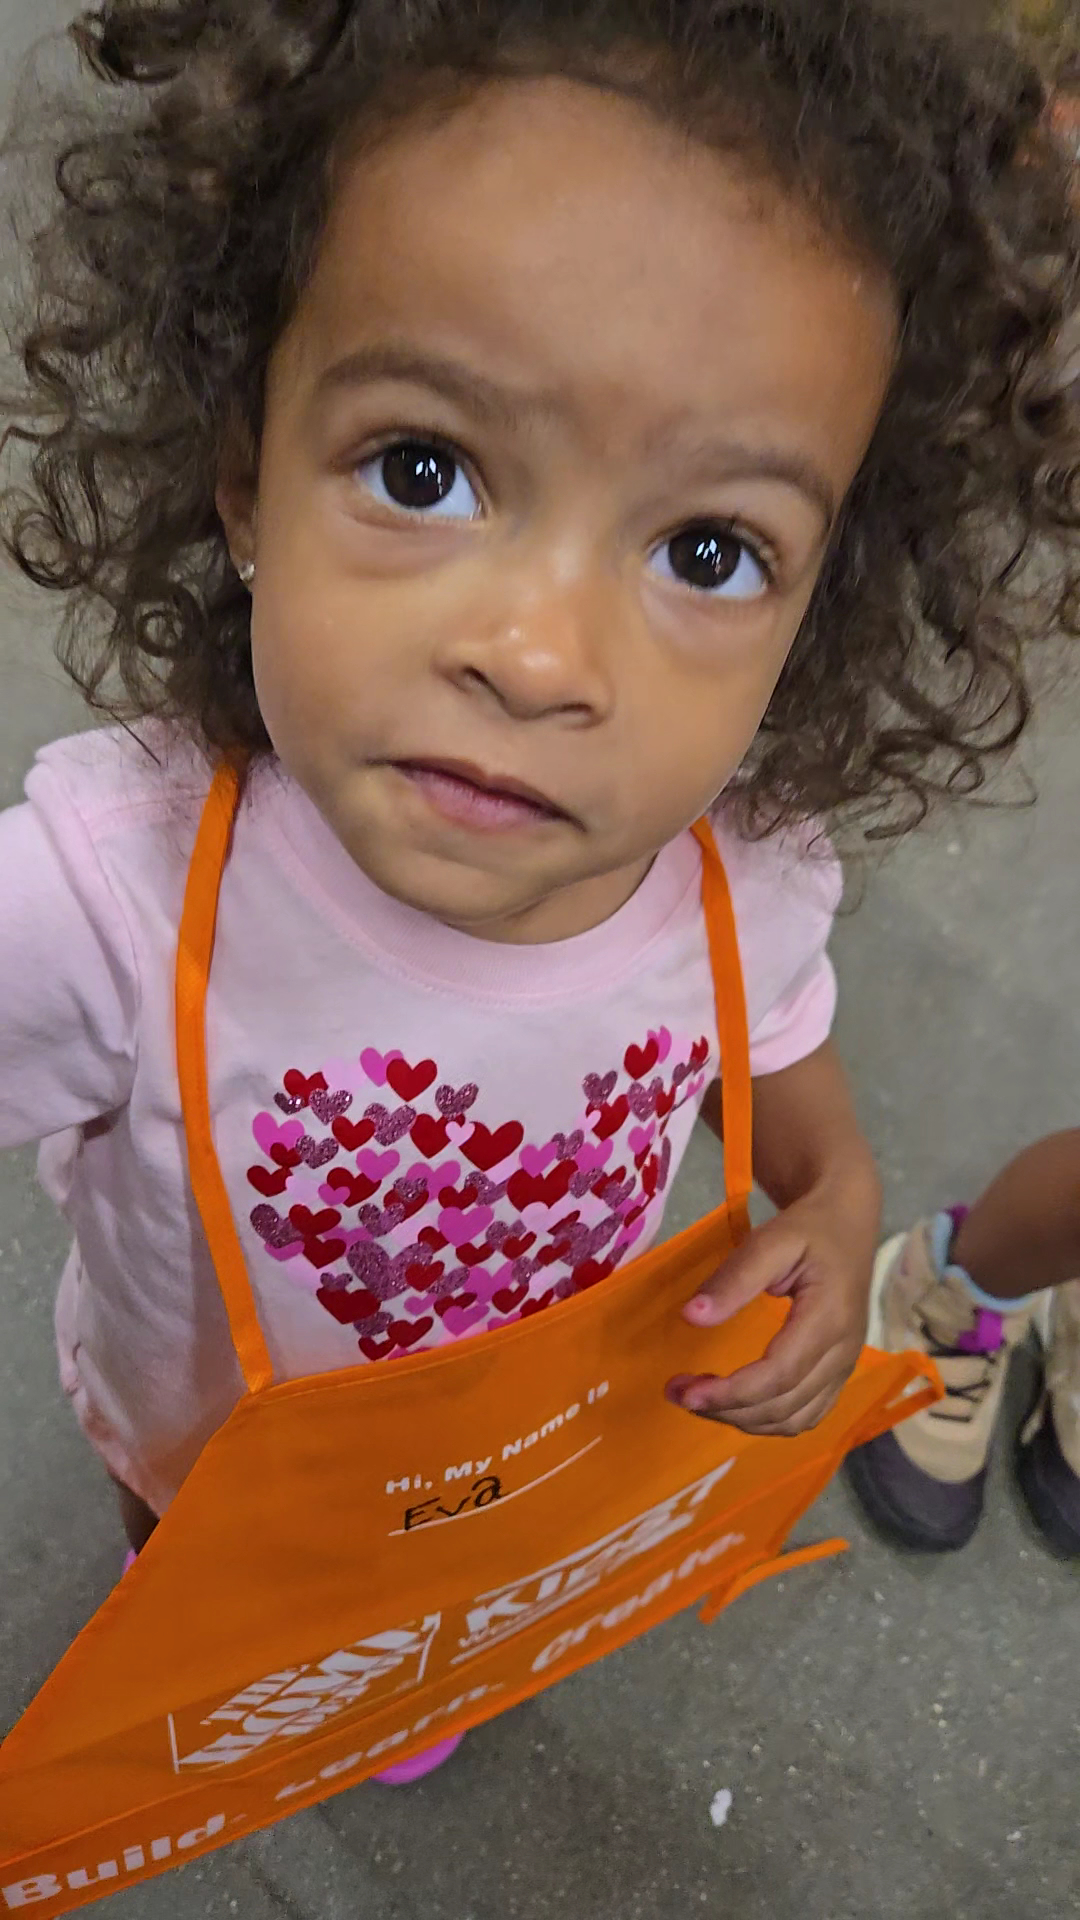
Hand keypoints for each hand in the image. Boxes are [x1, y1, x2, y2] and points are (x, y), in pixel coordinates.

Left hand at [665, 1182, 876, 1436]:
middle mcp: (843, 1352)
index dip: (731, 1393)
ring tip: (700, 1400)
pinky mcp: (839, 1372)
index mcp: (829, 1319)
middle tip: (678, 1392)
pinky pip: (807, 1415)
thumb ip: (735, 1278)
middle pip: (784, 1405)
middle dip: (727, 1409)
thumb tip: (692, 1317)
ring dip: (744, 1420)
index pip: (778, 1374)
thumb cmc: (808, 1229)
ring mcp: (845, 1366)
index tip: (685, 1392)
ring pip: (795, 1419)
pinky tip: (735, 1406)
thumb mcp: (771, 1240)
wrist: (848, 1222)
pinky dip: (768, 1421)